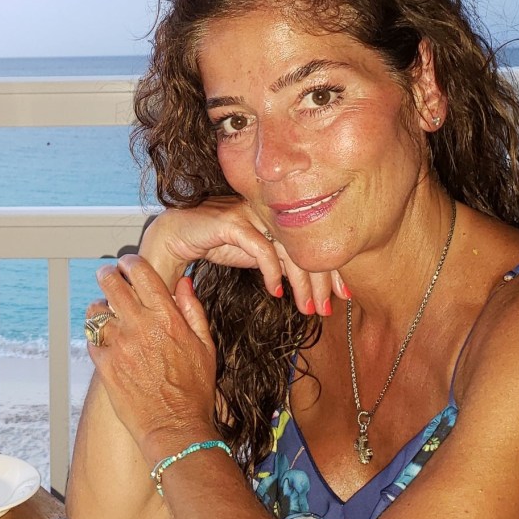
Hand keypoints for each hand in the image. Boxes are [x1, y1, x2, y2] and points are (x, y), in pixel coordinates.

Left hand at [88, 254, 219, 457]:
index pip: (141, 273)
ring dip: (99, 307)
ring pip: (95, 310)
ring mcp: (120, 346)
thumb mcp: (205, 346)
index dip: (131, 262)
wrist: (176, 428)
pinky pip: (92, 339)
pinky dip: (96, 336)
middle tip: (108, 275)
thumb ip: (192, 310)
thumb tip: (183, 282)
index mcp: (167, 317)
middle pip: (111, 283)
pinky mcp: (105, 365)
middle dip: (107, 274)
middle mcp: (140, 326)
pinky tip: (106, 340)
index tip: (128, 263)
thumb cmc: (195, 390)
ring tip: (105, 310)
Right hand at [140, 197, 347, 314]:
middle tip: (331, 308)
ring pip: (288, 248)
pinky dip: (272, 272)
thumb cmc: (212, 242)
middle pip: (306, 242)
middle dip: (323, 279)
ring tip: (308, 308)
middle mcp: (267, 209)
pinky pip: (261, 249)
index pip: (312, 239)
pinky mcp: (232, 221)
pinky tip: (276, 292)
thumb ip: (277, 259)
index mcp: (276, 214)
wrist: (172, 235)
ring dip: (301, 282)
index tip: (345, 294)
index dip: (331, 267)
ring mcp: (250, 213)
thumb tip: (306, 281)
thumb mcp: (252, 254)